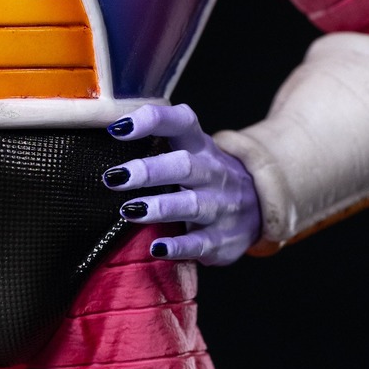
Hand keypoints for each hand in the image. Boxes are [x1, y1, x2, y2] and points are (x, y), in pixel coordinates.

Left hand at [103, 102, 260, 264]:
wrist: (263, 206)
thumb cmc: (208, 176)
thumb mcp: (194, 152)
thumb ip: (159, 143)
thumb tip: (105, 135)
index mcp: (201, 147)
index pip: (181, 123)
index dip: (150, 121)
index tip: (117, 128)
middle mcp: (213, 173)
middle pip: (184, 166)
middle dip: (148, 171)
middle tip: (114, 177)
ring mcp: (221, 206)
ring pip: (192, 204)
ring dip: (160, 207)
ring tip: (130, 210)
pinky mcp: (223, 239)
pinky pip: (201, 243)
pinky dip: (179, 247)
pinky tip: (156, 248)